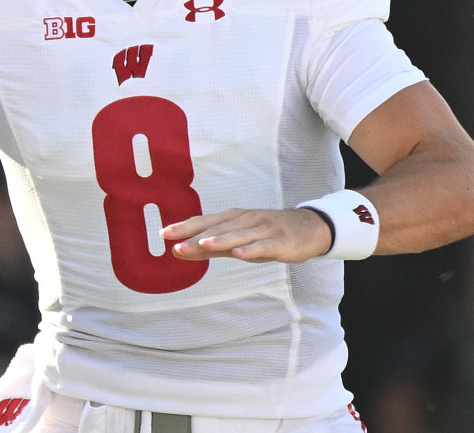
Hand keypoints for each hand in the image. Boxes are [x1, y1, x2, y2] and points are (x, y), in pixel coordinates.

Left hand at [161, 207, 332, 263]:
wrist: (309, 228)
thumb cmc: (267, 234)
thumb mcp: (237, 240)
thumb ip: (209, 248)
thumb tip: (179, 251)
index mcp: (234, 218)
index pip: (205, 222)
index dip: (184, 227)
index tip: (164, 234)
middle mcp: (246, 220)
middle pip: (218, 228)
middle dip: (195, 236)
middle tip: (175, 244)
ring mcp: (263, 230)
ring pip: (238, 235)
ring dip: (219, 240)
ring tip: (201, 245)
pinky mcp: (279, 242)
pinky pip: (263, 246)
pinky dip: (250, 250)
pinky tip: (239, 254)